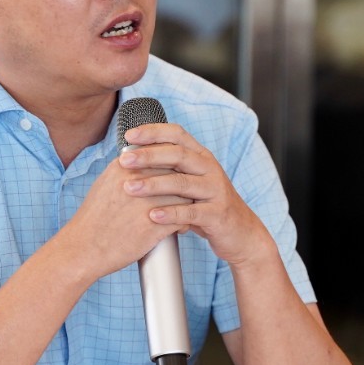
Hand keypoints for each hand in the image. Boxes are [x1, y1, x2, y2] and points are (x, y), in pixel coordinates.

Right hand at [62, 149, 191, 279]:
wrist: (84, 248)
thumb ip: (126, 171)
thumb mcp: (105, 184)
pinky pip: (182, 218)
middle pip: (175, 172)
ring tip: (184, 212)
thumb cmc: (94, 219)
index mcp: (124, 167)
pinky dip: (184, 223)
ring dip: (187, 204)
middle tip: (187, 194)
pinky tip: (181, 227)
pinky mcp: (154, 225)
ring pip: (183, 195)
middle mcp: (136, 181)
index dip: (172, 167)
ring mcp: (147, 202)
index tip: (176, 176)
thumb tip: (144, 163)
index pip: (161, 155)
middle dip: (183, 184)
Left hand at [117, 122, 272, 267]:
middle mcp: (210, 169)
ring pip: (182, 183)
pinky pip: (192, 212)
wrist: (239, 232)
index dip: (153, 132)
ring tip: (129, 188)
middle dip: (148, 155)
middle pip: (178, 155)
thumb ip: (168, 169)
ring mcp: (215, 191)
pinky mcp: (217, 214)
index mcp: (200, 156)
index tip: (129, 135)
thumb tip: (130, 157)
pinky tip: (152, 216)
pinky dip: (171, 213)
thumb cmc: (205, 204)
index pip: (177, 134)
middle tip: (124, 161)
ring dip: (153, 184)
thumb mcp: (189, 181)